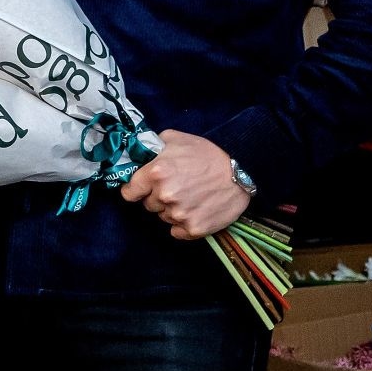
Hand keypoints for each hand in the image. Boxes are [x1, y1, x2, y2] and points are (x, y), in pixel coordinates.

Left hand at [118, 129, 247, 240]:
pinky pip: (177, 231)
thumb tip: (137, 155)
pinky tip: (195, 210)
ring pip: (163, 217)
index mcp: (156, 173)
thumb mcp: (175, 139)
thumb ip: (152, 148)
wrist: (242, 172)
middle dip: (157, 197)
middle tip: (176, 187)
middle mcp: (165, 195)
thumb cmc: (208, 154)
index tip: (142, 189)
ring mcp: (179, 214)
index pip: (129, 192)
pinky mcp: (194, 229)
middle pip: (148, 205)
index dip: (136, 190)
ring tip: (190, 196)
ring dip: (172, 210)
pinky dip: (183, 224)